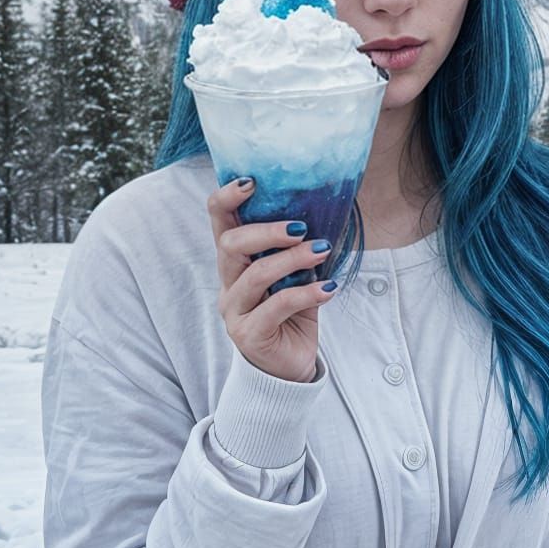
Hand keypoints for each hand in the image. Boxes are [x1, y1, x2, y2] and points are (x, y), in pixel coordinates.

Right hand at [209, 177, 336, 382]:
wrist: (289, 366)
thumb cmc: (293, 311)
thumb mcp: (296, 274)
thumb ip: (299, 248)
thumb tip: (324, 209)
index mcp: (236, 261)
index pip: (219, 222)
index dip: (227, 199)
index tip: (252, 181)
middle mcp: (228, 283)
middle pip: (231, 245)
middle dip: (266, 231)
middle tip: (301, 227)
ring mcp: (235, 310)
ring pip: (255, 275)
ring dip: (292, 259)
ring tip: (322, 251)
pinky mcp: (250, 335)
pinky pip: (276, 307)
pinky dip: (306, 294)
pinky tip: (329, 288)